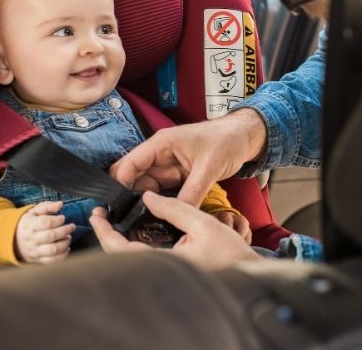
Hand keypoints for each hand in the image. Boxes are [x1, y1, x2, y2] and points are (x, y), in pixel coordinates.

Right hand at [15, 201, 75, 264]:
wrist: (15, 240)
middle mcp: (32, 239)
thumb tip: (60, 204)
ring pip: (53, 249)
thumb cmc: (29, 223)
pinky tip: (66, 247)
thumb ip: (47, 206)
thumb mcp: (34, 212)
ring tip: (68, 237)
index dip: (57, 220)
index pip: (45, 222)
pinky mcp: (38, 259)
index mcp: (30, 225)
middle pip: (51, 236)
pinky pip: (52, 260)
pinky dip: (63, 255)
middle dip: (65, 230)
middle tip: (72, 227)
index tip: (63, 217)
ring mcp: (35, 250)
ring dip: (65, 243)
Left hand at [90, 192, 262, 268]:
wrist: (248, 272)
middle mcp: (161, 271)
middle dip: (107, 235)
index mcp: (166, 262)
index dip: (105, 232)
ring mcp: (165, 274)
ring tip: (114, 219)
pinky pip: (144, 259)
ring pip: (132, 258)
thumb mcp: (203, 223)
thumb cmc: (230, 252)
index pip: (122, 249)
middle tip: (101, 215)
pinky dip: (134, 244)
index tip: (97, 215)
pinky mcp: (171, 272)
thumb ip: (174, 208)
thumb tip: (148, 197)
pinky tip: (136, 230)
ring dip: (119, 240)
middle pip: (121, 257)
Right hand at [110, 108, 266, 205]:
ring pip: (146, 187)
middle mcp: (160, 155)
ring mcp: (167, 166)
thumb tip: (178, 214)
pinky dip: (159, 203)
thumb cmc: (226, 141)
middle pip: (133, 177)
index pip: (130, 163)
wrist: (243, 138)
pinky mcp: (176, 176)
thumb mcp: (209, 167)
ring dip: (144, 203)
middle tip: (127, 220)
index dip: (120, 184)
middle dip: (128, 197)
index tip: (117, 207)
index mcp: (161, 144)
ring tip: (140, 223)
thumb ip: (192, 192)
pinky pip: (161, 192)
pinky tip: (157, 218)